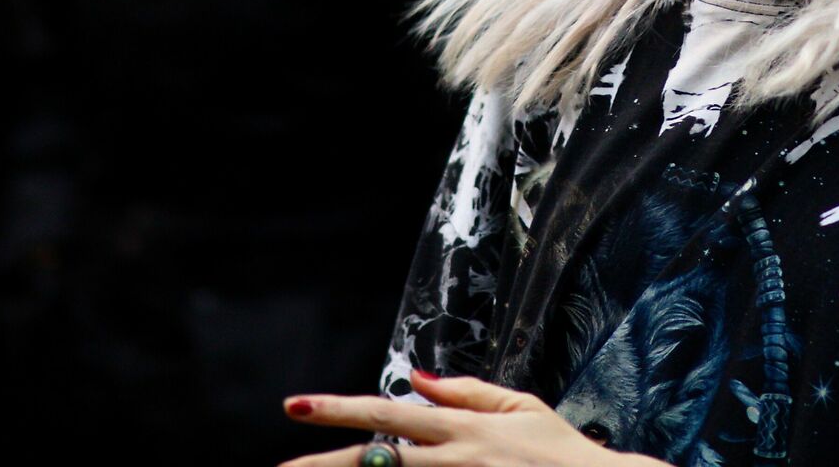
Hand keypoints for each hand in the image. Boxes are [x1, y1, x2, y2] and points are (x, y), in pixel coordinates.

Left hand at [282, 371, 659, 466]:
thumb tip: (416, 380)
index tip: (295, 405)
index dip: (339, 409)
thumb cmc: (559, 450)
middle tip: (280, 465)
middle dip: (323, 461)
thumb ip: (465, 392)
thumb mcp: (519, 406)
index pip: (388, 414)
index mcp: (463, 428)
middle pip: (375, 460)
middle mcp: (454, 460)